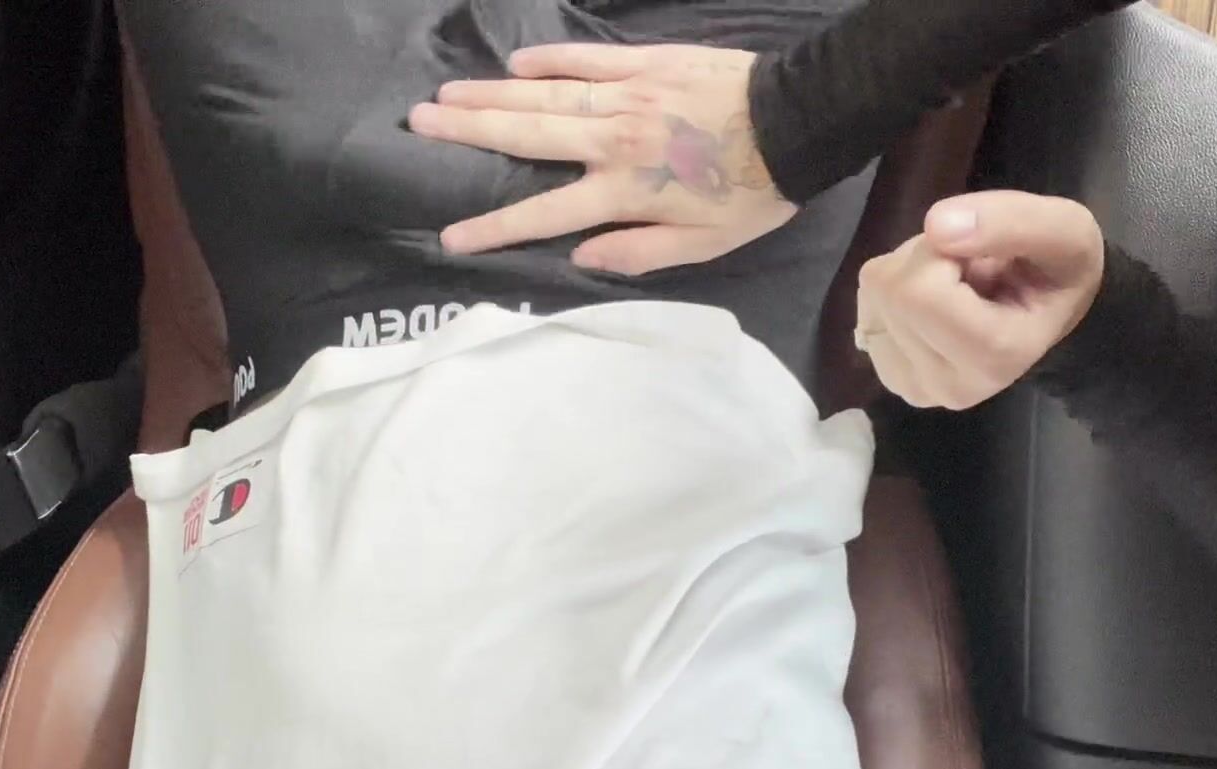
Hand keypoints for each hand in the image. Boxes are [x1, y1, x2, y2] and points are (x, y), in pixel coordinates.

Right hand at [408, 43, 795, 274]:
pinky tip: (514, 65)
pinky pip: (586, 61)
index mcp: (625, 189)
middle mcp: (614, 139)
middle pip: (527, 136)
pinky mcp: (647, 63)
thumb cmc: (752, 193)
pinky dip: (549, 61)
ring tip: (445, 94)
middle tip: (419, 123)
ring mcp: (627, 95)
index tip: (451, 236)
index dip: (495, 228)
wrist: (797, 123)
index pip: (545, 214)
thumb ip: (638, 252)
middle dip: (469, 132)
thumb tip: (580, 258)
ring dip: (490, 94)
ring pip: (545, 95)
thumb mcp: (703, 245)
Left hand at [856, 191, 1105, 409]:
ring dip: (910, 272)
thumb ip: (1010, 220)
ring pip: (875, 296)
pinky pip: (867, 310)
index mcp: (996, 356)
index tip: (982, 257)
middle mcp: (952, 386)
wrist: (1048, 309)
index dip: (941, 252)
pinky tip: (934, 305)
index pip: (920, 292)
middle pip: (893, 292)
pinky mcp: (893, 379)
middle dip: (925, 259)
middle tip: (968, 268)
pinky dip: (894, 292)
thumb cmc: (1057, 269)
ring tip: (957, 286)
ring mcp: (918, 389)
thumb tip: (936, 226)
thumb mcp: (1062, 228)